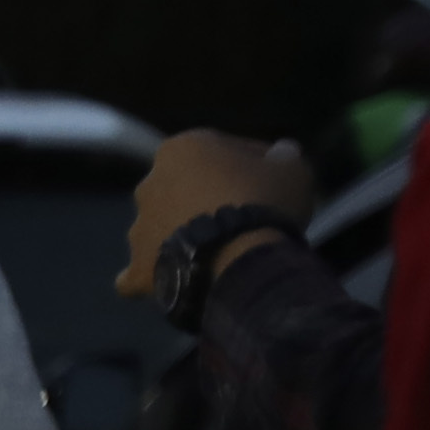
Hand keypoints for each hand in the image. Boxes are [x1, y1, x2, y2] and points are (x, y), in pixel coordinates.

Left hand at [121, 130, 317, 298]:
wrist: (239, 255)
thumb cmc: (265, 201)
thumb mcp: (292, 169)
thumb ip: (283, 157)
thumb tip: (281, 152)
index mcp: (180, 149)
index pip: (218, 148)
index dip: (249, 162)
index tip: (270, 179)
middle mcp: (149, 184)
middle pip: (184, 188)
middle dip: (209, 198)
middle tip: (243, 216)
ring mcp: (137, 228)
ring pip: (161, 227)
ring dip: (182, 234)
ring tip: (217, 250)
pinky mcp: (137, 267)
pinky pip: (142, 270)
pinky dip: (155, 275)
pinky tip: (172, 281)